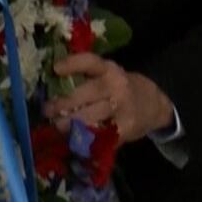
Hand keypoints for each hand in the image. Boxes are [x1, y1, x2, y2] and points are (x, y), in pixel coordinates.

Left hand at [42, 53, 175, 140]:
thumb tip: (52, 84)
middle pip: (83, 94)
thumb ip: (87, 78)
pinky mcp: (124, 129)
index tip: (55, 69)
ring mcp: (121, 109)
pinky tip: (75, 138)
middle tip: (47, 110)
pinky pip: (99, 134)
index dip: (72, 64)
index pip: (90, 62)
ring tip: (56, 126)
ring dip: (68, 123)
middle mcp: (116, 87)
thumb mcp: (110, 75)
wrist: (155, 106)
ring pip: (88, 117)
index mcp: (110, 70)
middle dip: (62, 104)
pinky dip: (85, 138)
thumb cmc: (123, 88)